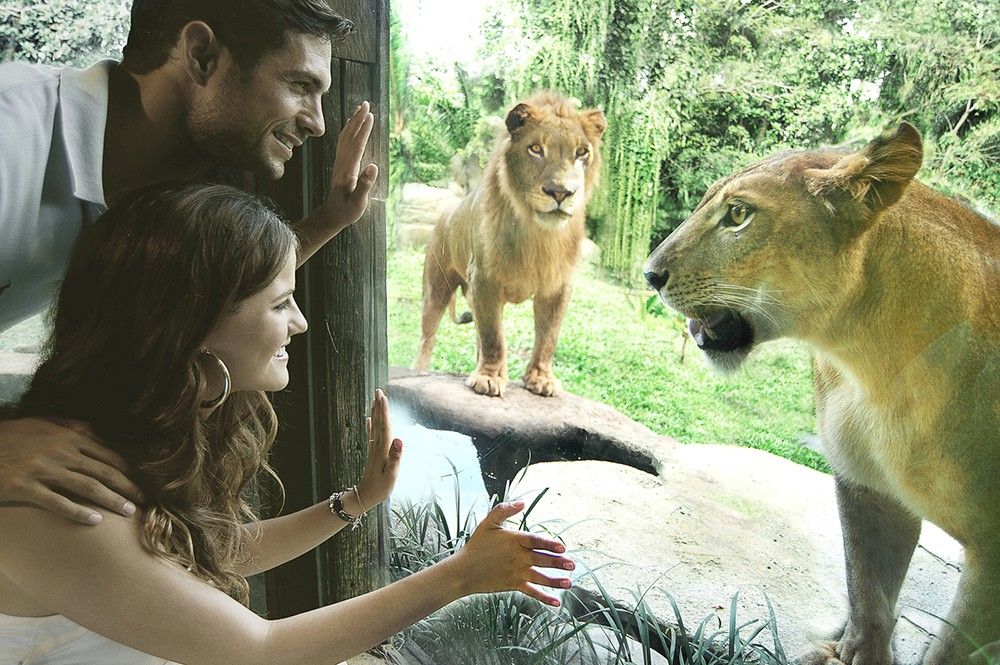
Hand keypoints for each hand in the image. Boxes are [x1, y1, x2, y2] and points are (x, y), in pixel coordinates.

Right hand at [0, 417, 141, 523]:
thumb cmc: (11, 437)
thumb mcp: (41, 423)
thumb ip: (69, 426)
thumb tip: (95, 430)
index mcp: (66, 435)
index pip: (106, 454)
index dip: (126, 470)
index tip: (140, 481)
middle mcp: (59, 450)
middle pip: (102, 471)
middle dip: (127, 486)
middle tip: (145, 500)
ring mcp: (41, 469)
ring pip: (87, 486)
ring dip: (112, 500)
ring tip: (129, 511)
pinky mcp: (24, 487)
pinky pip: (57, 502)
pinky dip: (78, 512)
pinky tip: (95, 521)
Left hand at [317, 101, 377, 236]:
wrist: (332, 215)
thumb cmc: (347, 211)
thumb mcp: (358, 202)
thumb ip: (365, 185)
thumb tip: (373, 167)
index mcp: (348, 169)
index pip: (357, 145)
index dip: (364, 129)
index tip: (370, 116)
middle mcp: (342, 162)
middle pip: (350, 136)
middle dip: (358, 119)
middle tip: (366, 104)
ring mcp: (340, 162)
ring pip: (345, 137)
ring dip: (353, 122)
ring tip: (360, 109)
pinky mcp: (341, 164)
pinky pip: (344, 142)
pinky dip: (349, 131)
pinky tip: (353, 126)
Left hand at [356, 389, 402, 508]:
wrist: (364, 497)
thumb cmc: (380, 488)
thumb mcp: (391, 475)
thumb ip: (395, 457)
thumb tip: (399, 439)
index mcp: (382, 450)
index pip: (384, 426)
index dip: (384, 411)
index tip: (383, 397)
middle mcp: (377, 446)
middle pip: (378, 422)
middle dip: (379, 406)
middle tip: (378, 390)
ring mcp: (374, 449)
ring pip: (374, 426)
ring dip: (375, 412)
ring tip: (375, 399)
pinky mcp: (373, 453)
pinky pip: (372, 434)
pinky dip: (371, 425)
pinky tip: (369, 418)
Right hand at [449, 501, 574, 606]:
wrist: (463, 571)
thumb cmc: (476, 545)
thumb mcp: (488, 523)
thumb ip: (504, 510)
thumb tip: (522, 502)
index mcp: (513, 541)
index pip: (535, 541)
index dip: (549, 544)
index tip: (562, 547)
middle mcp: (517, 557)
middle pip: (541, 559)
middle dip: (558, 562)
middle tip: (572, 564)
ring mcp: (516, 572)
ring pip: (540, 577)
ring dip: (555, 581)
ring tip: (569, 582)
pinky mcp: (514, 584)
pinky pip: (532, 592)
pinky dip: (544, 597)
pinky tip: (556, 602)